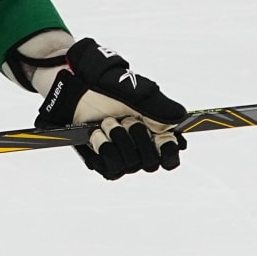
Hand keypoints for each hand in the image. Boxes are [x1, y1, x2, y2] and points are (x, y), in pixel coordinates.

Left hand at [33, 38, 186, 178]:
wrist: (76, 88)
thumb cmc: (107, 86)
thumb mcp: (137, 92)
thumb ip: (159, 106)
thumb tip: (180, 118)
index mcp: (155, 130)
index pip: (170, 155)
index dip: (168, 151)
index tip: (162, 139)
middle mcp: (140, 146)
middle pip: (151, 163)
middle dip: (138, 139)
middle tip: (126, 119)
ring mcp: (122, 155)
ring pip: (130, 165)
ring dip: (118, 140)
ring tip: (107, 122)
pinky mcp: (103, 161)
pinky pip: (111, 169)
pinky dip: (104, 148)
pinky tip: (97, 133)